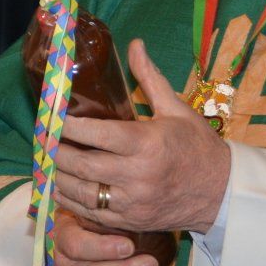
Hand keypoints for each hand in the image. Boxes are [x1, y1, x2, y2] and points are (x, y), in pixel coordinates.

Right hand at [53, 211, 161, 265]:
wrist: (68, 244)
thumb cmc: (85, 222)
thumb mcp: (85, 210)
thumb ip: (99, 208)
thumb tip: (132, 197)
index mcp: (60, 234)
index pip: (75, 245)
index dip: (103, 248)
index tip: (130, 245)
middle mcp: (60, 261)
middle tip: (149, 261)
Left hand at [54, 39, 230, 234]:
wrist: (221, 193)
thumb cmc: (197, 146)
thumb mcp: (176, 109)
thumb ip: (150, 78)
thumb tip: (135, 44)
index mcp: (148, 143)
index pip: (99, 134)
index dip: (71, 126)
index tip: (55, 117)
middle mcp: (138, 174)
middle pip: (83, 164)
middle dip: (58, 151)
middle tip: (44, 139)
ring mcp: (132, 201)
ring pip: (82, 191)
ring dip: (59, 176)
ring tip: (49, 161)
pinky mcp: (129, 221)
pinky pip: (91, 214)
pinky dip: (70, 200)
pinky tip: (61, 186)